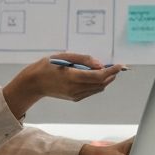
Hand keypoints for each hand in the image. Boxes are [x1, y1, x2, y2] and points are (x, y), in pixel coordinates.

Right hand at [4, 54, 124, 116]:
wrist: (34, 83)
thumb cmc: (47, 66)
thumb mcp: (64, 56)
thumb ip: (83, 59)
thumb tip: (100, 64)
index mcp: (72, 77)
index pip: (98, 76)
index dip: (111, 71)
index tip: (120, 65)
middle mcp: (75, 89)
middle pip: (101, 83)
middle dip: (111, 75)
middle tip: (115, 66)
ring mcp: (75, 95)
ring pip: (98, 88)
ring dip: (105, 80)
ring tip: (106, 69)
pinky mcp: (75, 98)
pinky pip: (91, 91)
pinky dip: (97, 84)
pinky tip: (95, 76)